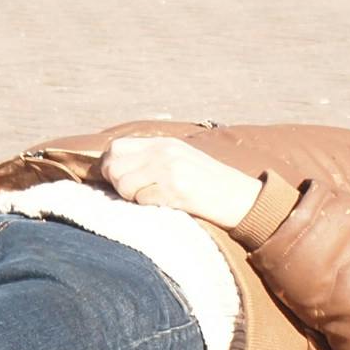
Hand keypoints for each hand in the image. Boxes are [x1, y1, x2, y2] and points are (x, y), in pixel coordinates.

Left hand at [99, 137, 262, 229]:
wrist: (240, 198)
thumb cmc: (208, 184)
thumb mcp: (180, 159)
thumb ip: (151, 159)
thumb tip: (112, 169)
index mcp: (164, 143)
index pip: (116, 148)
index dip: (109, 166)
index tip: (119, 181)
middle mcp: (164, 152)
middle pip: (114, 167)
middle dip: (117, 185)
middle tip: (134, 194)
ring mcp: (170, 170)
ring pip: (125, 185)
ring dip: (132, 198)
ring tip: (153, 199)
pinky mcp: (177, 190)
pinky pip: (143, 200)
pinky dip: (149, 207)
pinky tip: (166, 205)